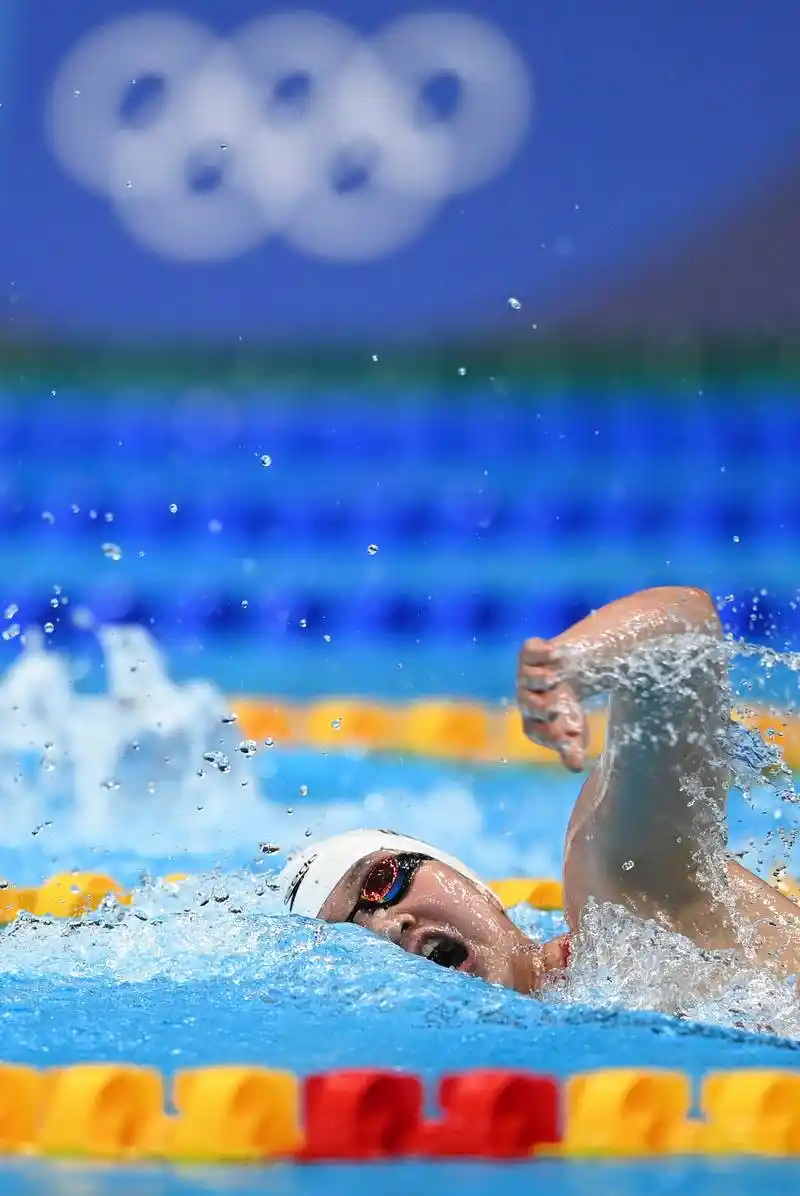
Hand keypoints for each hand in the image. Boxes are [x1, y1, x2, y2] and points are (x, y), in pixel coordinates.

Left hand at [516, 638, 587, 771]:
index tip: (568, 739)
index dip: (550, 735)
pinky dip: (541, 651)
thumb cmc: (567, 705)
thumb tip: (576, 768)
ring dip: (540, 678)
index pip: (536, 730)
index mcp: (533, 720)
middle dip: (540, 707)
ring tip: (555, 678)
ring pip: (528, 677)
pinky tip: (555, 653)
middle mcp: (525, 697)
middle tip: (554, 709)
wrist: (567, 670)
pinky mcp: (529, 652)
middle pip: (528, 704)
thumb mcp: (574, 727)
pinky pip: (530, 651)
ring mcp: (526, 673)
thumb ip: (573, 746)